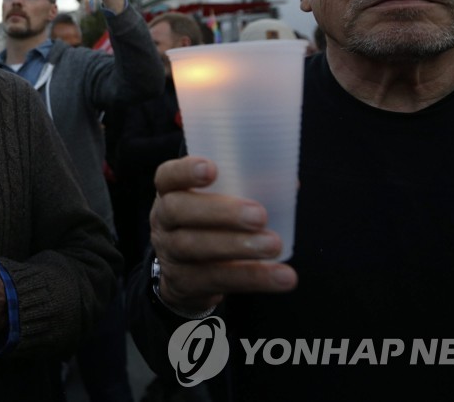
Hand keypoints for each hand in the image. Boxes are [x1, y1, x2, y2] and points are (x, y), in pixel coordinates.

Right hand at [150, 156, 297, 313]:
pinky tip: (280, 277)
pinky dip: (252, 277)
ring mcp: (169, 253)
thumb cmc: (207, 225)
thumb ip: (244, 187)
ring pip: (195, 247)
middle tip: (259, 215)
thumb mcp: (215, 203)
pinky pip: (216, 279)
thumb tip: (290, 182)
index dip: (185, 171)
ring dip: (238, 246)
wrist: (185, 276)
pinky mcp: (185, 283)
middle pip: (179, 211)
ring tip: (274, 245)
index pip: (167, 176)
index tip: (212, 169)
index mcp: (170, 192)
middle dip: (220, 211)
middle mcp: (162, 221)